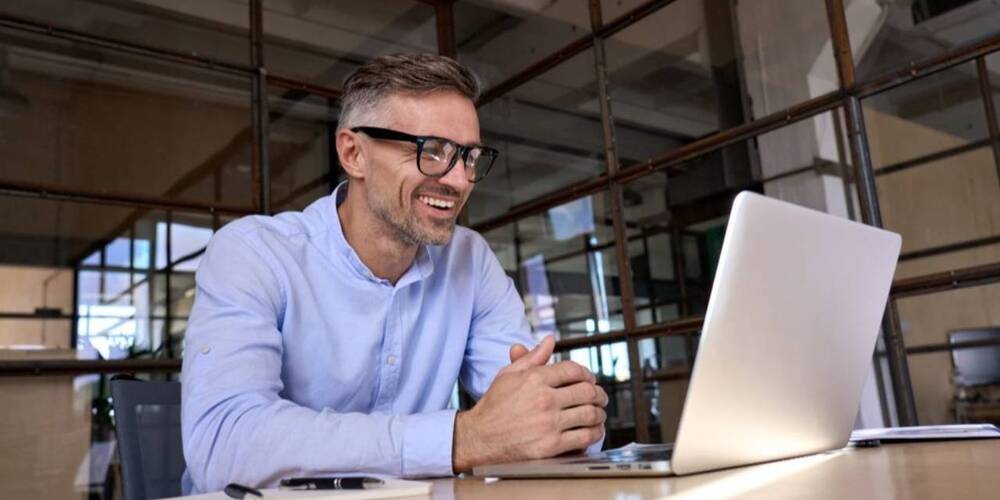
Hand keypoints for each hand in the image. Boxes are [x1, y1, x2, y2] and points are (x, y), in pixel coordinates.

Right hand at [452, 336, 607, 471]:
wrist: (479, 438)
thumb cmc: (493, 407)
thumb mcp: (508, 375)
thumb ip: (533, 358)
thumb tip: (549, 341)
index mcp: (534, 379)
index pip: (573, 370)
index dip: (586, 373)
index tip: (589, 379)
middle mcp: (544, 399)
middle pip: (586, 391)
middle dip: (598, 393)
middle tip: (600, 397)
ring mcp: (549, 423)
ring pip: (589, 414)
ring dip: (600, 413)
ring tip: (599, 413)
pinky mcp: (551, 446)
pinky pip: (584, 437)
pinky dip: (594, 433)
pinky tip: (593, 431)